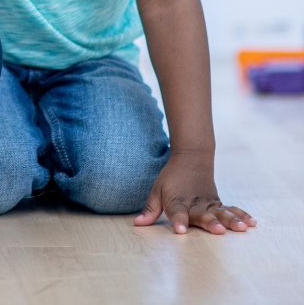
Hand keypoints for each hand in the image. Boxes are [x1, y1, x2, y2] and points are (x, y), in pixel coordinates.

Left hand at [134, 152, 255, 234]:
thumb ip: (150, 209)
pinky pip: (232, 209)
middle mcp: (195, 203)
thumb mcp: (157, 191)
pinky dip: (242, 215)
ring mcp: (209, 203)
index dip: (178, 220)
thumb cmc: (171, 179)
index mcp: (177, 201)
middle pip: (202, 214)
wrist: (191, 158)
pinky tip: (252, 223)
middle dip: (209, 223)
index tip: (179, 230)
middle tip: (218, 231)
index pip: (176, 211)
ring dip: (231, 220)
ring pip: (221, 212)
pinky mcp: (219, 203)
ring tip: (241, 228)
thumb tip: (137, 224)